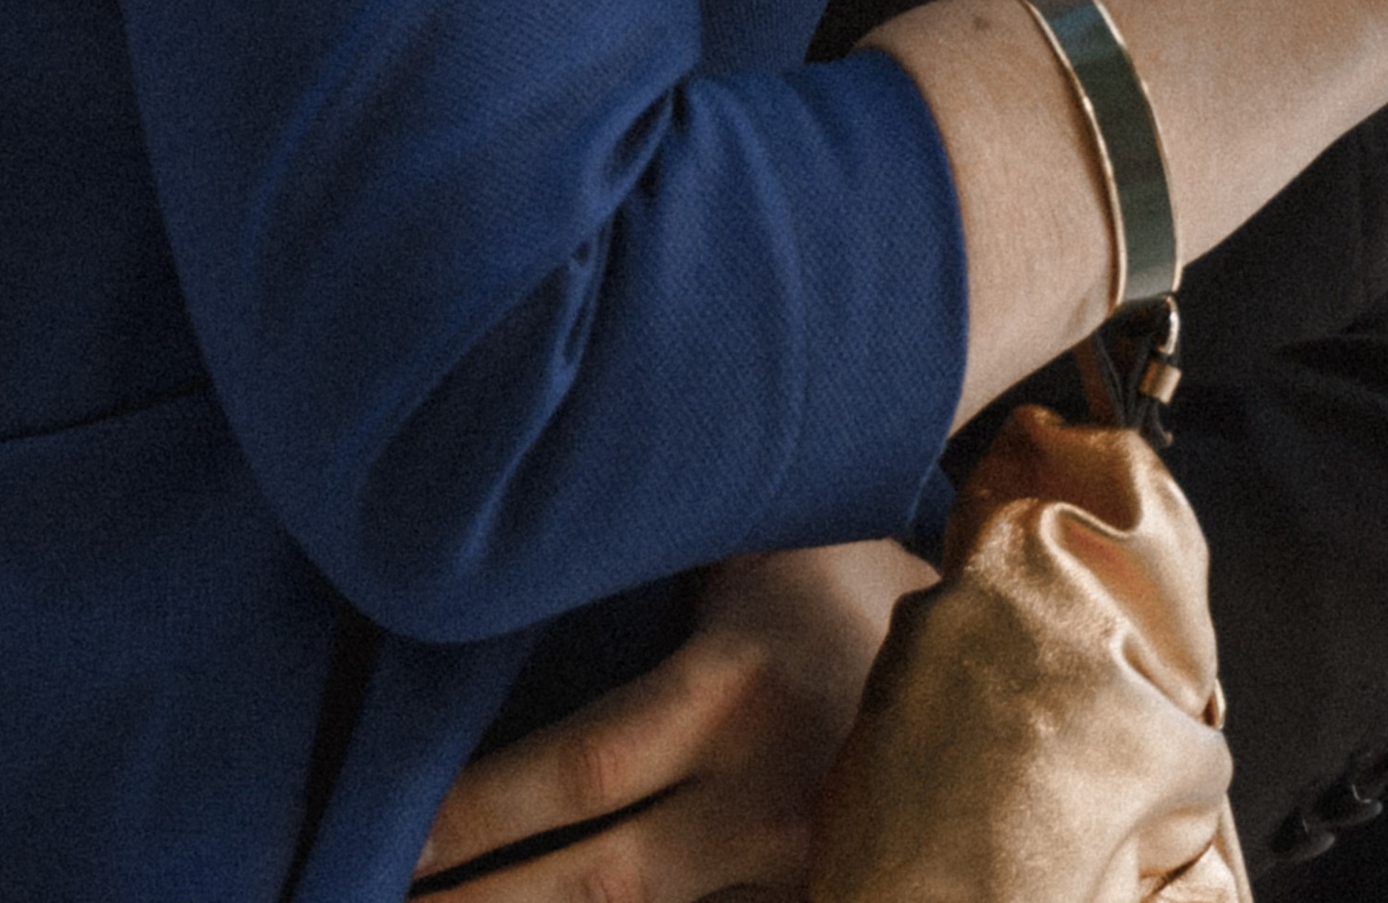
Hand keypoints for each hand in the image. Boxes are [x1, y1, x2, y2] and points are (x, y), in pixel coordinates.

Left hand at [409, 542, 930, 900]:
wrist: (993, 636)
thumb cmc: (818, 563)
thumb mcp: (738, 537)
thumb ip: (643, 544)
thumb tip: (510, 522)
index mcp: (737, 690)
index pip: (587, 772)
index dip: (483, 814)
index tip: (394, 837)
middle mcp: (771, 793)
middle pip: (605, 882)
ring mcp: (800, 863)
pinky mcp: (815, 897)